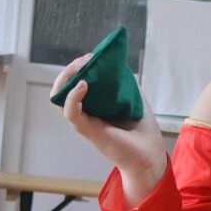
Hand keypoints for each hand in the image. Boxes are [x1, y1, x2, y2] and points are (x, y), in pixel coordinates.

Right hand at [51, 56, 167, 204]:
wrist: (150, 154)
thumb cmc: (142, 130)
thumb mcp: (133, 98)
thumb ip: (123, 83)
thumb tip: (115, 63)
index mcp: (95, 105)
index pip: (77, 82)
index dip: (81, 67)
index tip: (93, 56)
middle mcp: (86, 113)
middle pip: (65, 88)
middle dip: (72, 69)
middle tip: (86, 59)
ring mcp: (85, 122)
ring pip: (60, 99)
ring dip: (66, 79)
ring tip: (80, 67)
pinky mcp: (87, 131)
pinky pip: (71, 113)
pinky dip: (72, 97)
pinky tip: (83, 85)